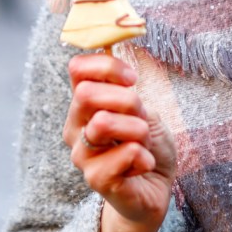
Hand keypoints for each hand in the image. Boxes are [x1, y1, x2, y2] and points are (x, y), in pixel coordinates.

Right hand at [64, 53, 176, 231]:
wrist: (156, 187)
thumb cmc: (147, 144)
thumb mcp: (141, 108)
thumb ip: (123, 86)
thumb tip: (112, 45)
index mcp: (83, 105)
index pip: (78, 69)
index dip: (108, 65)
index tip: (132, 78)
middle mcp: (75, 128)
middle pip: (87, 93)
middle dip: (126, 100)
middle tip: (142, 118)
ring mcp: (83, 156)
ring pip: (103, 123)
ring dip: (137, 130)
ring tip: (144, 143)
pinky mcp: (97, 180)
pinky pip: (122, 156)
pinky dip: (143, 157)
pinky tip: (143, 165)